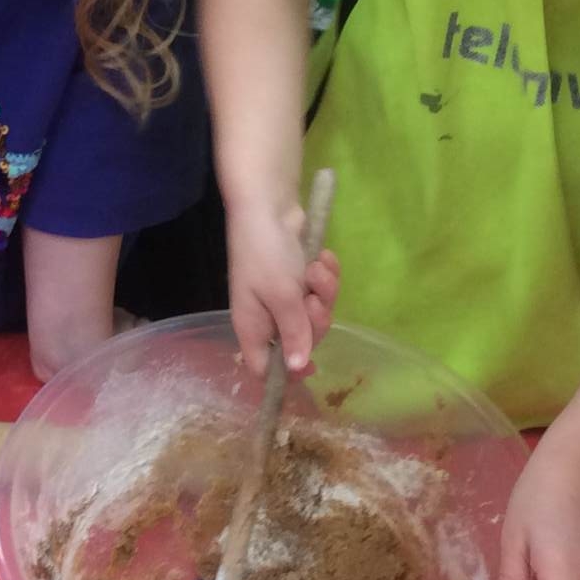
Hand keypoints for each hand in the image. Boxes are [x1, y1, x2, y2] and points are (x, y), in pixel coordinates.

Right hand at [225, 202, 339, 376]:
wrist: (268, 205)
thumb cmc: (264, 252)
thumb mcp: (281, 295)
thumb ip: (293, 333)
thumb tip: (297, 371)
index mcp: (253, 327)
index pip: (265, 368)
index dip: (287, 374)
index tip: (312, 368)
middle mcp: (269, 317)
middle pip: (301, 341)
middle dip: (315, 320)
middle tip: (312, 299)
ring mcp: (287, 297)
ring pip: (317, 313)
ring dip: (324, 291)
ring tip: (315, 269)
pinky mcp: (303, 278)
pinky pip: (323, 290)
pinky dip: (326, 275)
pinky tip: (322, 258)